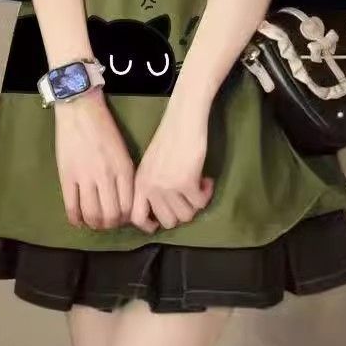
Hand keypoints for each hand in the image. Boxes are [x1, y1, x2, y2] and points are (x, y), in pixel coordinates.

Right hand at [54, 89, 134, 229]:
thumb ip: (125, 176)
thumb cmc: (105, 128)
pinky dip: (75, 220)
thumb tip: (123, 201)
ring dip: (94, 224)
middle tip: (108, 222)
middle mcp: (106, 176)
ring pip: (92, 215)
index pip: (129, 206)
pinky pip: (71, 208)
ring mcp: (85, 177)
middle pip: (112, 215)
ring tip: (94, 222)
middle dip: (111, 224)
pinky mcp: (66, 177)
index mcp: (124, 169)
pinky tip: (78, 221)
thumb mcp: (123, 151)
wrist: (80, 109)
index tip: (123, 218)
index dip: (127, 219)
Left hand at [131, 102, 213, 232]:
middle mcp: (150, 187)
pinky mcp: (187, 182)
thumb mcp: (151, 164)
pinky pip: (200, 203)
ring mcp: (168, 186)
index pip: (138, 218)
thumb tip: (164, 211)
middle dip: (182, 212)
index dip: (151, 225)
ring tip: (199, 186)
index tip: (164, 221)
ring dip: (196, 203)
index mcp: (139, 183)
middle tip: (189, 198)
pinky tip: (207, 181)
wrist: (183, 120)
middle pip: (168, 222)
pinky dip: (207, 194)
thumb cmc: (169, 138)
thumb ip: (152, 185)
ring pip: (186, 215)